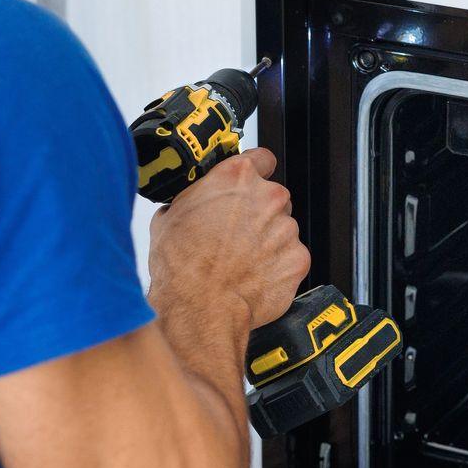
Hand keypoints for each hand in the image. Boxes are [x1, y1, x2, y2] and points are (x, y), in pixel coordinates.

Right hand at [149, 148, 310, 332]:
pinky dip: (278, 266)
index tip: (250, 183)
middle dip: (258, 213)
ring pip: (282, 229)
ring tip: (241, 260)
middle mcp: (267, 197)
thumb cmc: (182, 267)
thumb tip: (193, 201)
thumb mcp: (169, 217)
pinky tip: (254, 275)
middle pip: (273, 197)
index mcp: (236, 178)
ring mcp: (286, 228)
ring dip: (268, 241)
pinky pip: (291, 257)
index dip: (254, 172)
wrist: (200, 308)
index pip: (261, 159)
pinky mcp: (298, 259)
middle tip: (236, 234)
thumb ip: (193, 198)